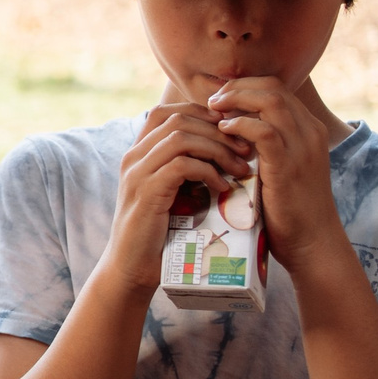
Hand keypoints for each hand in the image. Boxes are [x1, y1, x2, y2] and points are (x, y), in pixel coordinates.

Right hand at [93, 100, 252, 300]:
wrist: (132, 266)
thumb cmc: (158, 231)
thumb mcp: (171, 192)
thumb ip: (186, 169)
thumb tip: (226, 150)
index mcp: (138, 153)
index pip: (168, 111)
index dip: (202, 114)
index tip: (232, 132)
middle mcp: (133, 157)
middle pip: (178, 119)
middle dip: (218, 131)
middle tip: (245, 150)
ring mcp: (137, 173)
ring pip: (181, 138)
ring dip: (218, 150)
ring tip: (240, 168)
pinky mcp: (146, 192)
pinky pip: (182, 166)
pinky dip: (208, 172)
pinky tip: (222, 187)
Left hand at [206, 77, 347, 270]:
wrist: (311, 240)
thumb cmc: (287, 207)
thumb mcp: (278, 167)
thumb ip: (263, 146)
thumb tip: (231, 132)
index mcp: (307, 129)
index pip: (276, 88)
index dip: (244, 87)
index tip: (218, 98)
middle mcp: (308, 131)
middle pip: (272, 87)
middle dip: (236, 87)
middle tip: (211, 101)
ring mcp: (302, 147)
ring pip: (270, 101)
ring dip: (236, 100)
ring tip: (212, 110)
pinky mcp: (288, 165)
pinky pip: (265, 131)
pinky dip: (240, 125)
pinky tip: (222, 131)